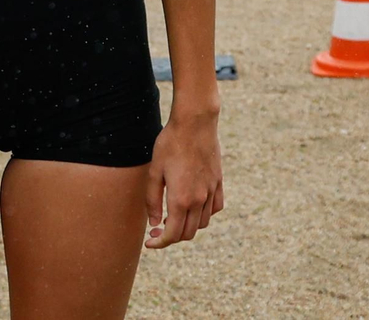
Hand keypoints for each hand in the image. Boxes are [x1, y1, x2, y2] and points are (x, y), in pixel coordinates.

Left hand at [144, 110, 223, 248]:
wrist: (195, 125)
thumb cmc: (169, 145)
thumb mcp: (154, 171)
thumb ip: (152, 200)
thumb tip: (154, 223)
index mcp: (181, 199)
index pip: (173, 234)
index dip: (160, 243)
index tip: (149, 243)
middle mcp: (199, 200)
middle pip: (188, 233)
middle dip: (171, 237)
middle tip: (156, 231)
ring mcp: (212, 192)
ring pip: (202, 223)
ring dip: (187, 226)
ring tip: (171, 217)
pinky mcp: (219, 184)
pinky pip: (214, 209)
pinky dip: (203, 215)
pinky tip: (192, 207)